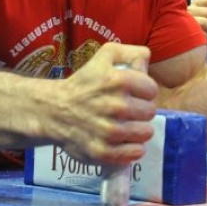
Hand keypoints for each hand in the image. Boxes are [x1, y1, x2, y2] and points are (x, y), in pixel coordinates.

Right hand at [56, 42, 158, 165]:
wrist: (54, 110)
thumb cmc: (83, 83)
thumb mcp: (104, 56)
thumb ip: (131, 52)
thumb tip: (147, 61)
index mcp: (118, 80)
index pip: (152, 90)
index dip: (145, 91)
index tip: (135, 94)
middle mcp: (116, 106)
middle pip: (150, 112)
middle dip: (142, 110)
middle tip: (129, 110)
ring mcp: (110, 132)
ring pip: (145, 133)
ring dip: (139, 130)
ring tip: (127, 126)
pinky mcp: (103, 152)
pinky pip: (135, 153)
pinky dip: (132, 149)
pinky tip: (124, 141)